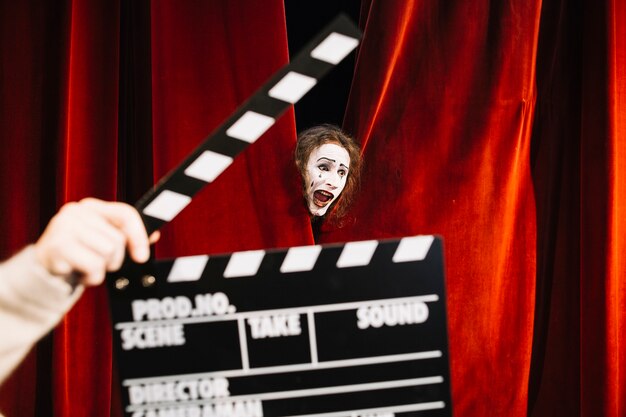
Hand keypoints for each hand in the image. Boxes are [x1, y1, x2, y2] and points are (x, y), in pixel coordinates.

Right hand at [34, 198, 159, 285]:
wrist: (44, 272)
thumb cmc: (79, 255)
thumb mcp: (104, 241)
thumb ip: (128, 237)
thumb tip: (154, 234)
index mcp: (90, 206)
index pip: (125, 213)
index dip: (139, 235)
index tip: (142, 256)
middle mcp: (76, 211)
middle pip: (118, 239)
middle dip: (114, 258)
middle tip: (98, 263)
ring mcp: (64, 226)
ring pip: (108, 252)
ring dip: (101, 269)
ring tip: (85, 266)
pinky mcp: (58, 246)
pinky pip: (93, 265)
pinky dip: (91, 277)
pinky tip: (78, 273)